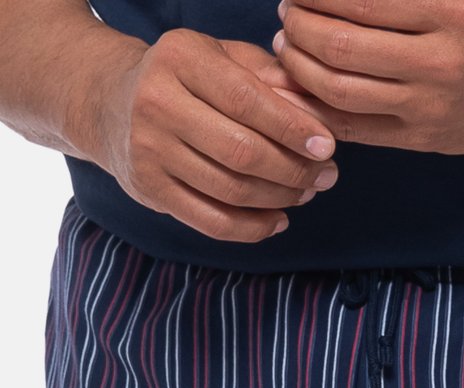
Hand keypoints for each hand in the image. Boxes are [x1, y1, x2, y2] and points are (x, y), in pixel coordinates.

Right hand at [88, 29, 342, 241]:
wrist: (112, 104)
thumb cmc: (187, 80)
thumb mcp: (223, 58)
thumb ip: (271, 77)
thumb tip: (318, 113)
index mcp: (180, 57)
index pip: (246, 99)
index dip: (292, 128)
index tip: (327, 147)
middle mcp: (157, 102)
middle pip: (241, 151)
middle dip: (293, 170)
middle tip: (326, 176)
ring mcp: (149, 150)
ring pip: (230, 190)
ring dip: (279, 199)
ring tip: (306, 193)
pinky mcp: (150, 190)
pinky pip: (211, 222)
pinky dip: (253, 228)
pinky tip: (278, 220)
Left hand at [271, 0, 463, 153]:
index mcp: (452, 8)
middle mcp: (440, 60)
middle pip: (340, 44)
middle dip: (299, 25)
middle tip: (288, 13)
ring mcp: (429, 106)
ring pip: (339, 89)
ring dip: (299, 66)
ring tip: (290, 47)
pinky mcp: (422, 139)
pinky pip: (353, 127)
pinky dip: (316, 107)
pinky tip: (302, 87)